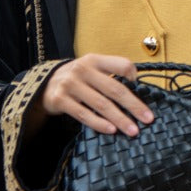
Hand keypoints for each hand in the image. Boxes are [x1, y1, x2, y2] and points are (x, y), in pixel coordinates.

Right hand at [40, 53, 154, 136]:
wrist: (43, 85)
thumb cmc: (76, 79)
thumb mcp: (90, 68)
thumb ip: (110, 71)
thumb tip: (136, 82)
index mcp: (94, 60)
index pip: (120, 64)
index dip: (133, 75)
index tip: (143, 89)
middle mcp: (82, 70)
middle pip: (114, 89)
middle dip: (133, 105)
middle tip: (148, 118)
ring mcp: (70, 85)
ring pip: (101, 104)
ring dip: (120, 119)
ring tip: (133, 130)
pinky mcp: (60, 100)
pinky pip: (84, 114)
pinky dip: (99, 123)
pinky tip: (111, 130)